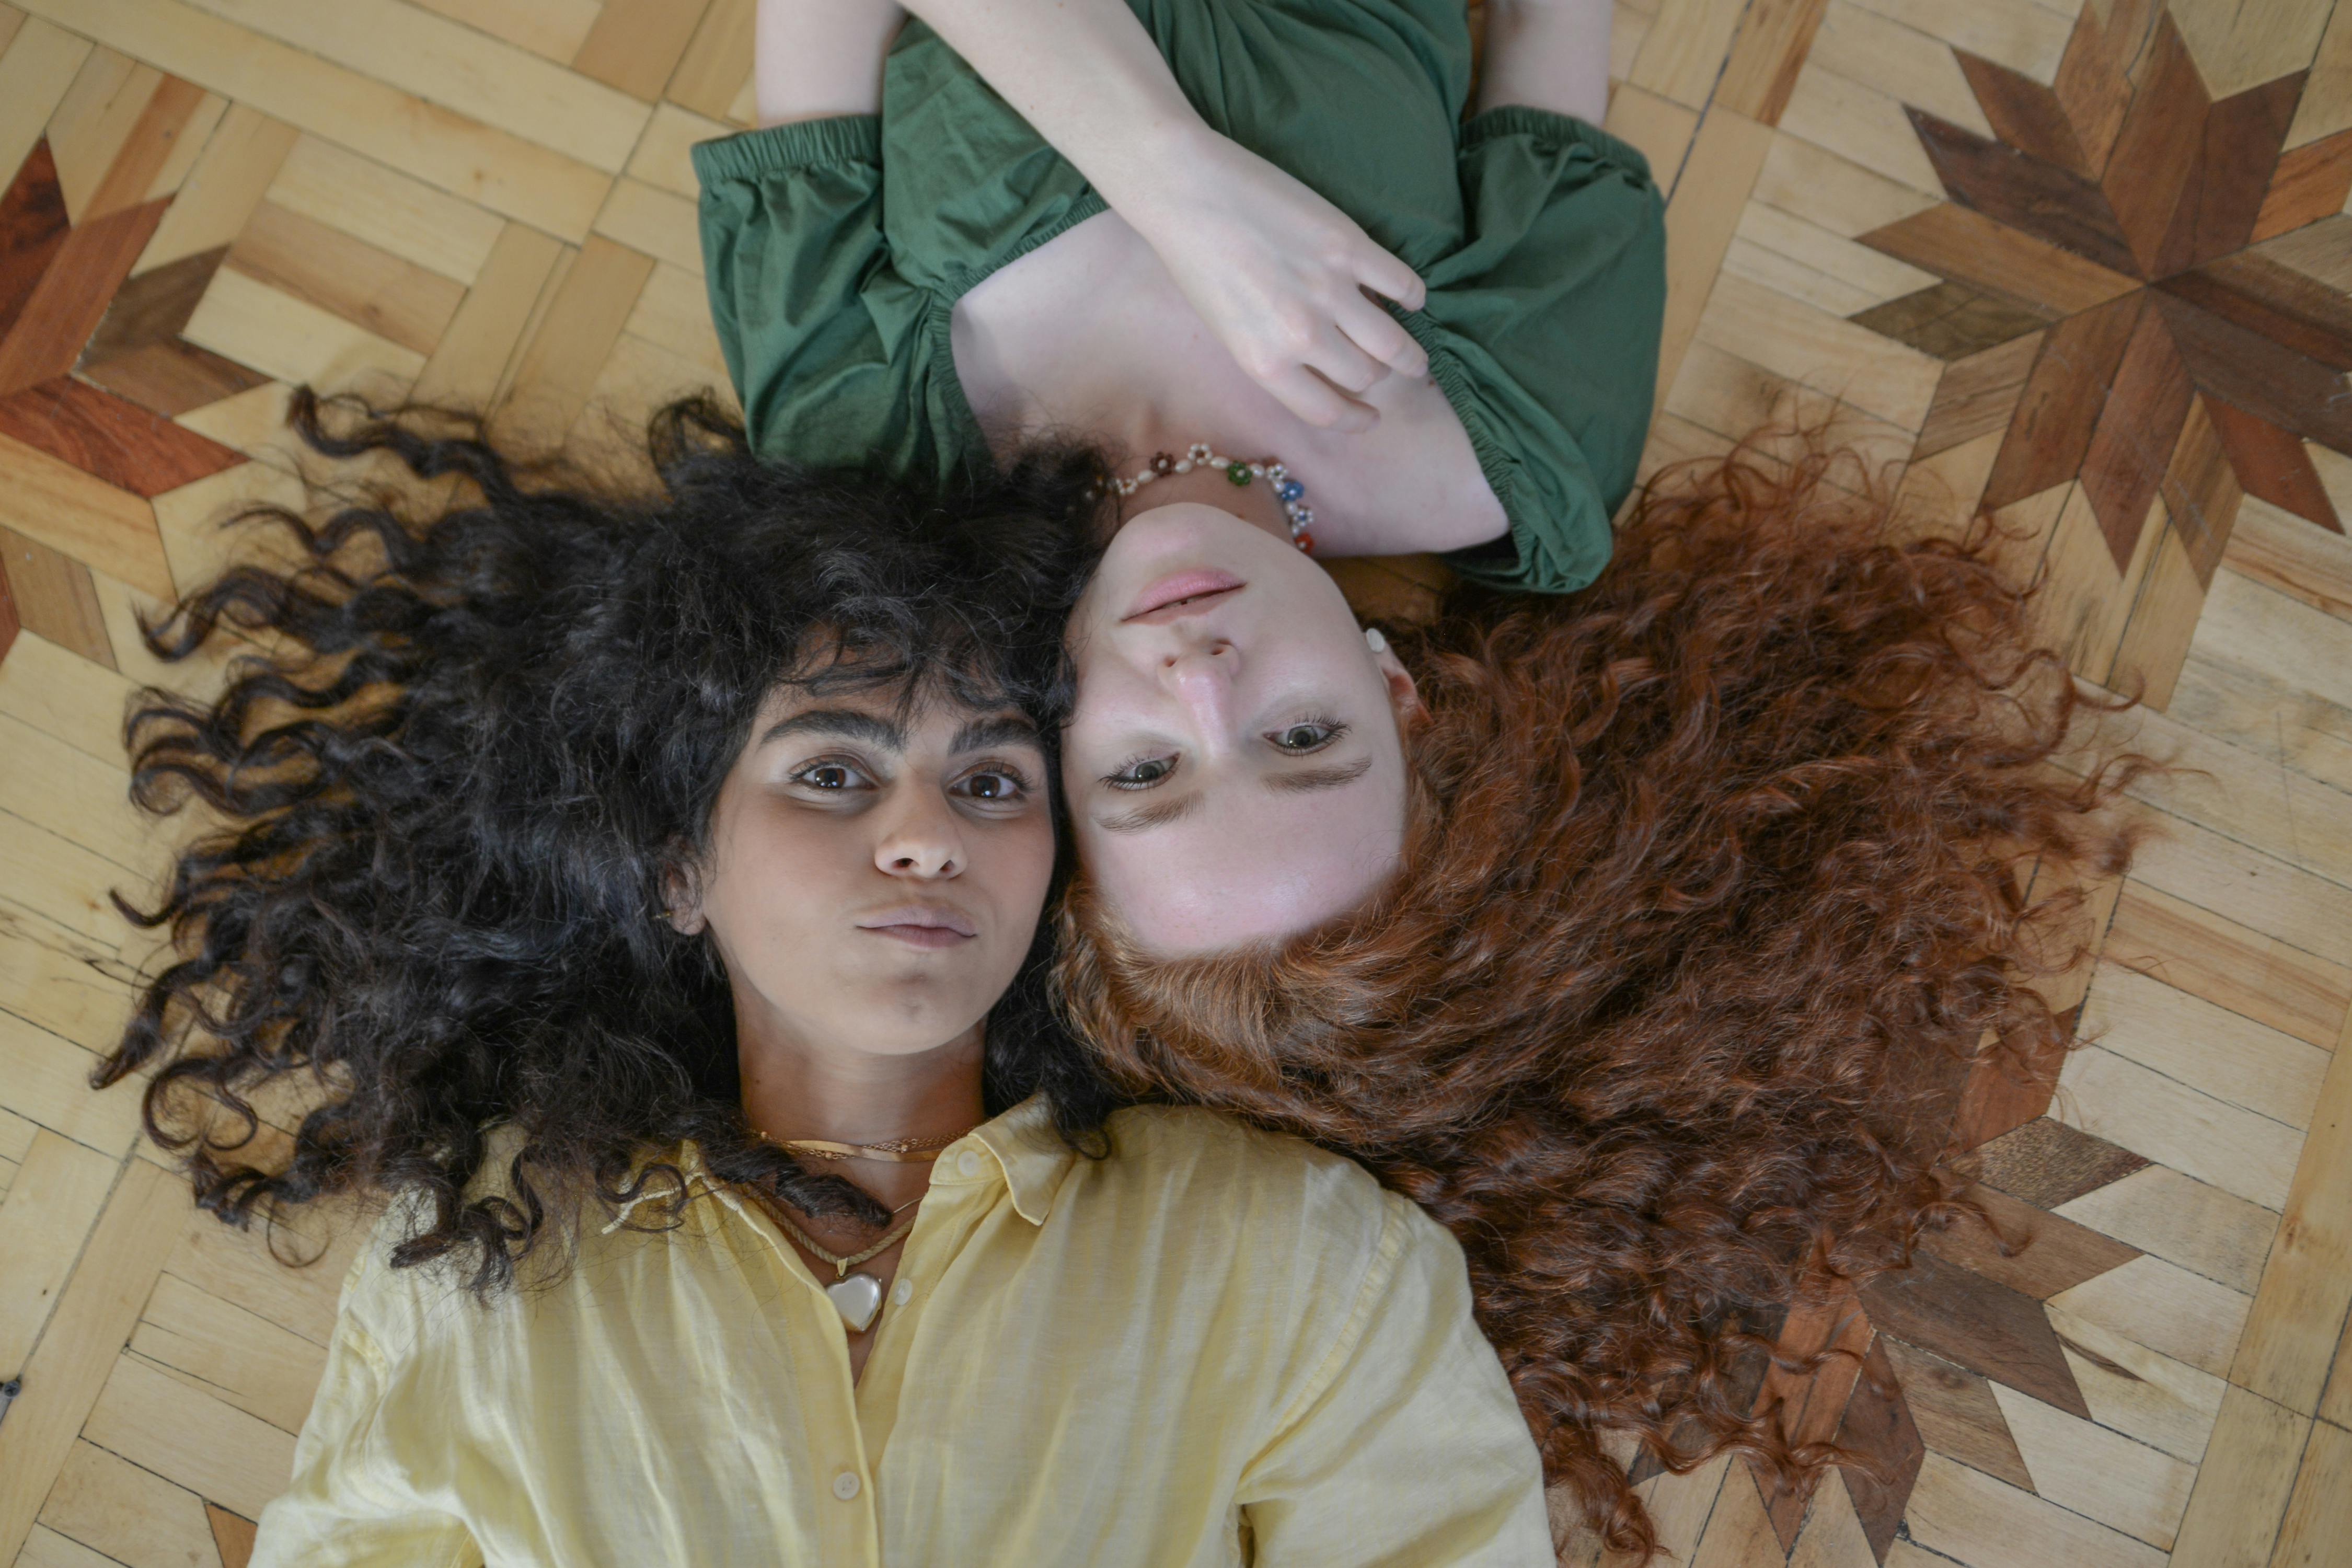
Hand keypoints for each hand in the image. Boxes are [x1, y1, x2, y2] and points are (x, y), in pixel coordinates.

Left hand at [1122, 129, 1429, 431]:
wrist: (1188, 190)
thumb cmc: (1196, 260)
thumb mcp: (1227, 330)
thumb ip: (1276, 357)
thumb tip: (1325, 369)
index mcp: (1264, 363)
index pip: (1328, 413)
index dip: (1356, 421)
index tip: (1369, 418)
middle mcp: (1301, 335)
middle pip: (1365, 377)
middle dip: (1380, 381)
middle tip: (1391, 374)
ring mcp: (1329, 289)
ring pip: (1391, 343)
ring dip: (1410, 355)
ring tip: (1416, 358)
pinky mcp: (1348, 245)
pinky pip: (1401, 284)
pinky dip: (1412, 298)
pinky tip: (1410, 300)